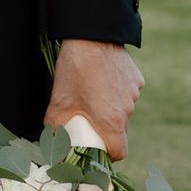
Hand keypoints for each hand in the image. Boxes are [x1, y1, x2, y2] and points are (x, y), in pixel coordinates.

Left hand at [45, 39, 142, 158]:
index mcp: (112, 122)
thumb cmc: (75, 70)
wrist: (92, 35)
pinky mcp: (137, 79)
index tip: (95, 147)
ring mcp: (135, 94)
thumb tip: (53, 145)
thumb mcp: (58, 104)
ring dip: (110, 109)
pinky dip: (116, 93)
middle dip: (104, 130)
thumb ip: (56, 130)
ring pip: (123, 111)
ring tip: (92, 95)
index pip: (119, 152)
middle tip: (87, 118)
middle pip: (120, 131)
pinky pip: (127, 94)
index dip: (107, 154)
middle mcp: (128, 110)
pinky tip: (102, 80)